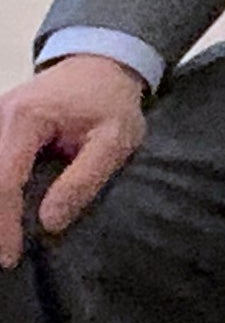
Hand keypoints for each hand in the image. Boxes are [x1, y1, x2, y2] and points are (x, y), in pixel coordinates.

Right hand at [0, 55, 150, 268]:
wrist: (99, 65)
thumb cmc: (111, 103)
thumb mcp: (115, 140)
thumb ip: (83, 180)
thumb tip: (50, 222)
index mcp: (25, 119)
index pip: (4, 180)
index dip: (3, 223)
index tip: (9, 256)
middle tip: (2, 257)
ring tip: (2, 242)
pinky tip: (3, 220)